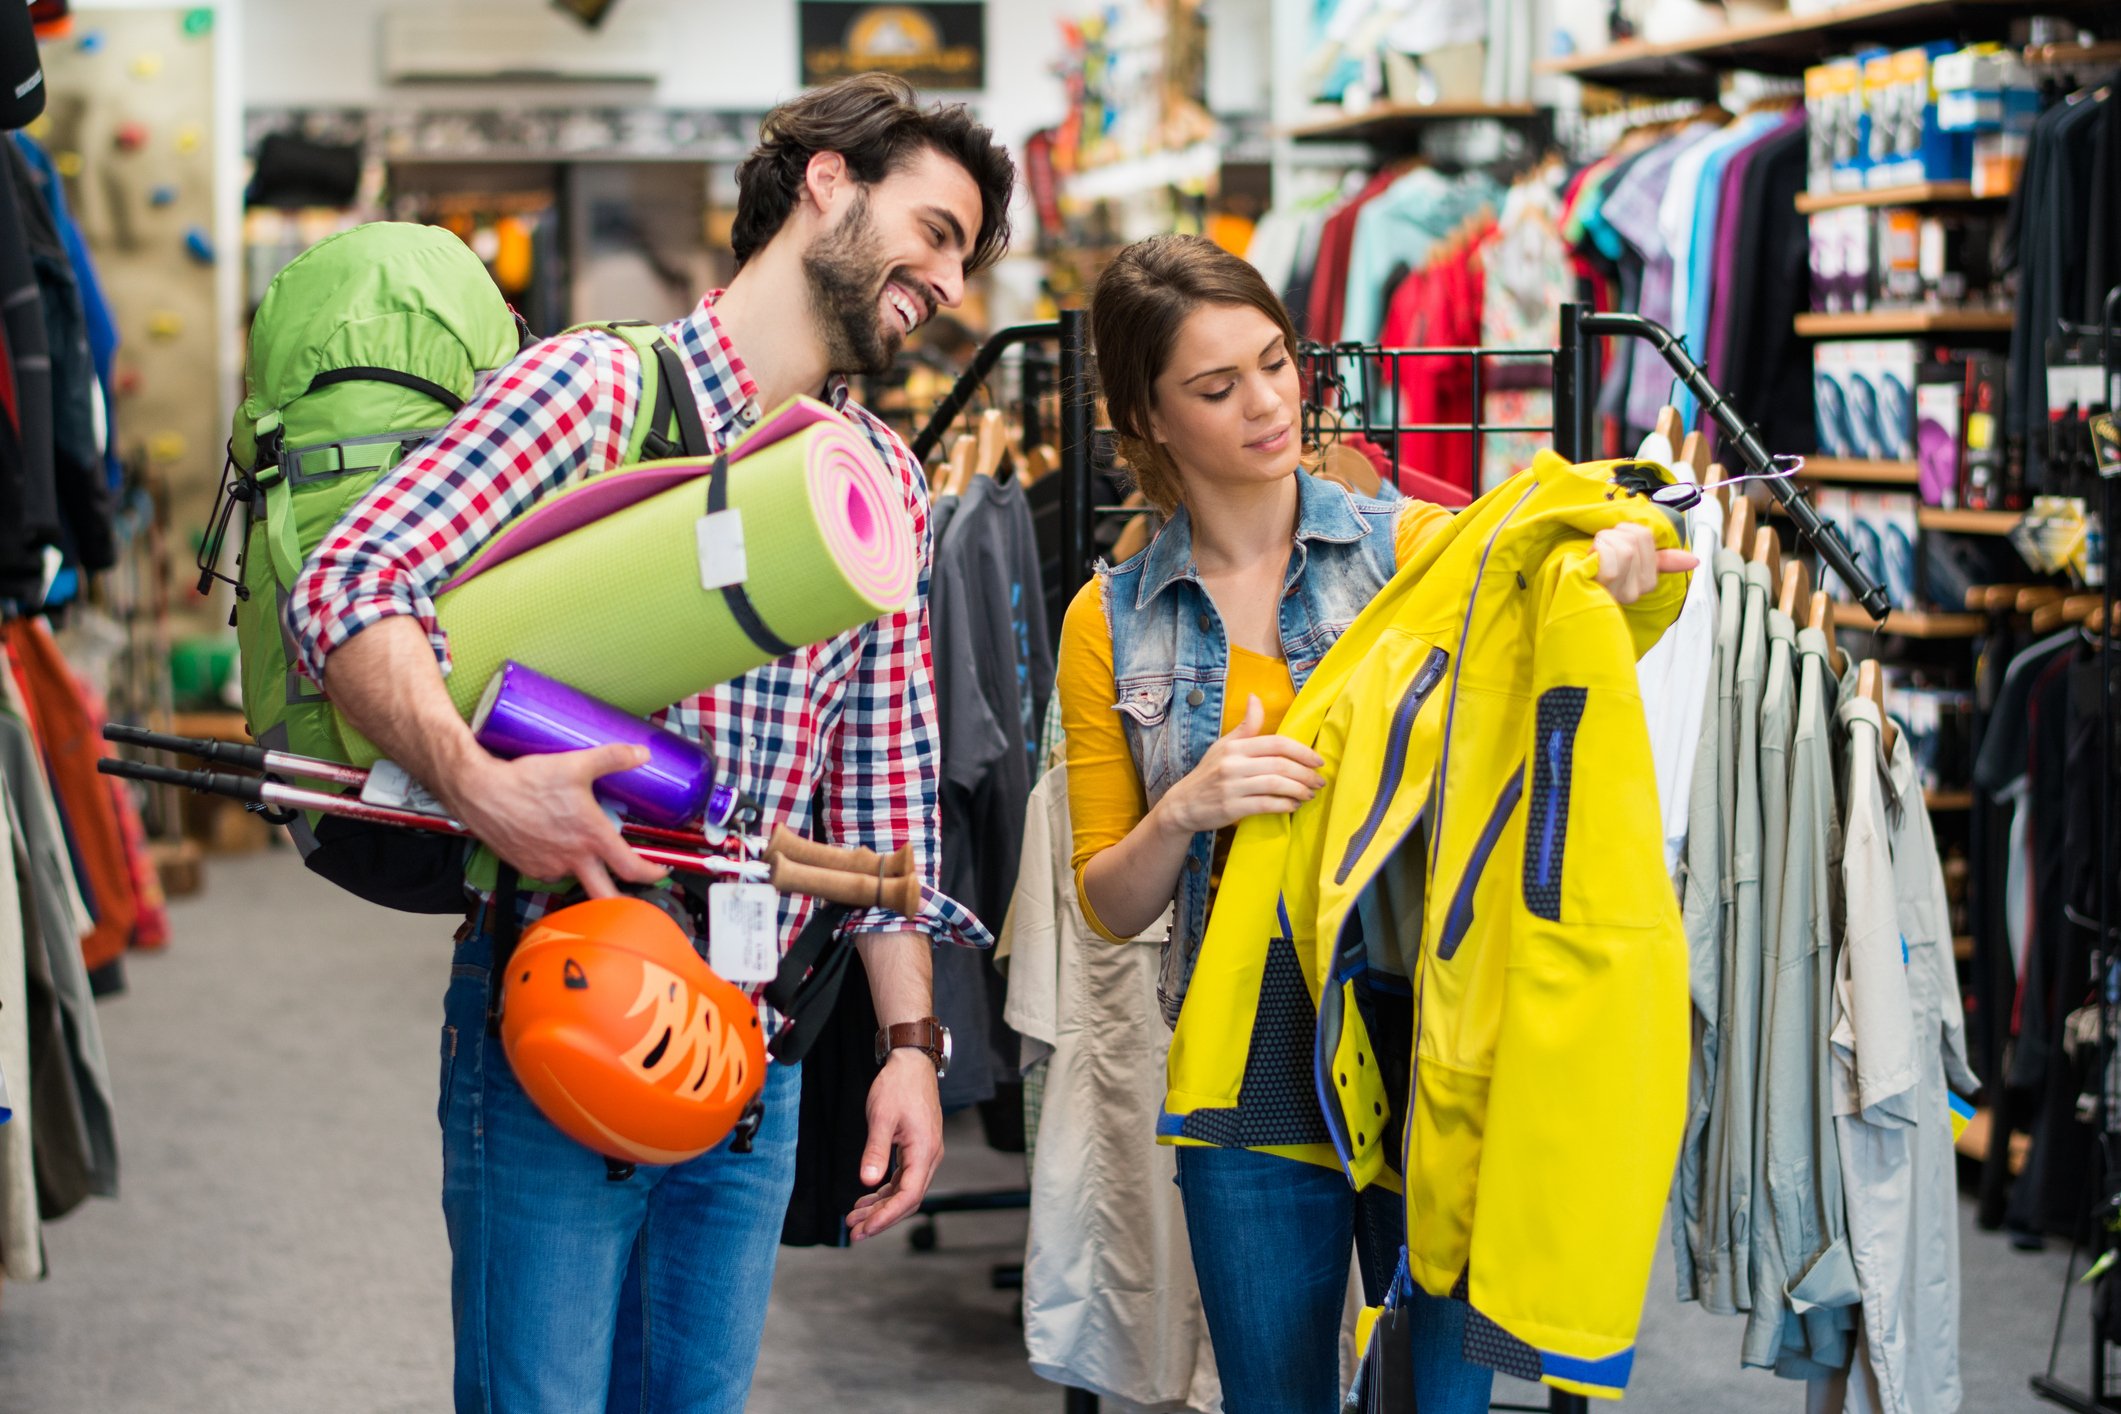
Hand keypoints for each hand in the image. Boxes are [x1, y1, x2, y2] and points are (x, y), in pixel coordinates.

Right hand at [443, 745, 667, 896]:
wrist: (481, 793)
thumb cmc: (526, 781)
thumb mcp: (575, 764)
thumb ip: (612, 757)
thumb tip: (641, 752)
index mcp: (590, 837)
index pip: (631, 868)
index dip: (652, 874)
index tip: (659, 870)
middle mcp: (572, 859)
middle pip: (606, 897)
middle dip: (623, 902)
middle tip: (633, 893)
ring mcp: (548, 868)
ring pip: (576, 878)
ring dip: (585, 870)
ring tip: (584, 849)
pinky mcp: (528, 868)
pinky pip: (551, 873)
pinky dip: (559, 864)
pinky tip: (555, 845)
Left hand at [846, 1049, 942, 1241]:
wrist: (912, 1064)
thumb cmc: (898, 1086)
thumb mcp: (882, 1117)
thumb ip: (875, 1150)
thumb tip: (868, 1181)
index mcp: (924, 1151)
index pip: (909, 1195)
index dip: (887, 1216)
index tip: (865, 1229)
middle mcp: (929, 1156)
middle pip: (908, 1200)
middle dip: (881, 1218)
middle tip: (854, 1232)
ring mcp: (925, 1154)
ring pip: (905, 1192)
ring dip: (881, 1207)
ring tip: (854, 1219)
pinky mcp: (917, 1150)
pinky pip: (903, 1180)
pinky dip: (884, 1193)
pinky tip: (866, 1200)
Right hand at [1154, 694, 1326, 835]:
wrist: (1183, 804)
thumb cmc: (1208, 773)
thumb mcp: (1224, 745)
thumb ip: (1246, 726)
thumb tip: (1255, 697)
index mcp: (1235, 746)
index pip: (1276, 743)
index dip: (1302, 751)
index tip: (1318, 761)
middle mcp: (1233, 764)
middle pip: (1280, 765)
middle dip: (1305, 774)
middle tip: (1319, 781)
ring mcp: (1232, 787)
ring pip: (1276, 785)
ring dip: (1299, 790)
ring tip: (1309, 794)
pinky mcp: (1232, 808)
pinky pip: (1266, 805)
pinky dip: (1284, 805)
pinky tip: (1293, 805)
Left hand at [1593, 523, 1697, 604]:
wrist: (1565, 593)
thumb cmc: (1594, 574)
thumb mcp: (1629, 564)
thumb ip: (1662, 560)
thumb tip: (1694, 560)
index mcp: (1648, 580)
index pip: (1645, 535)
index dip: (1624, 531)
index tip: (1613, 543)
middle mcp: (1638, 590)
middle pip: (1634, 539)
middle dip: (1611, 535)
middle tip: (1600, 550)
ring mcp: (1622, 592)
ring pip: (1624, 547)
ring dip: (1601, 543)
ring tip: (1593, 555)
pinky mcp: (1605, 590)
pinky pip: (1609, 559)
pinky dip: (1595, 551)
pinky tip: (1589, 561)